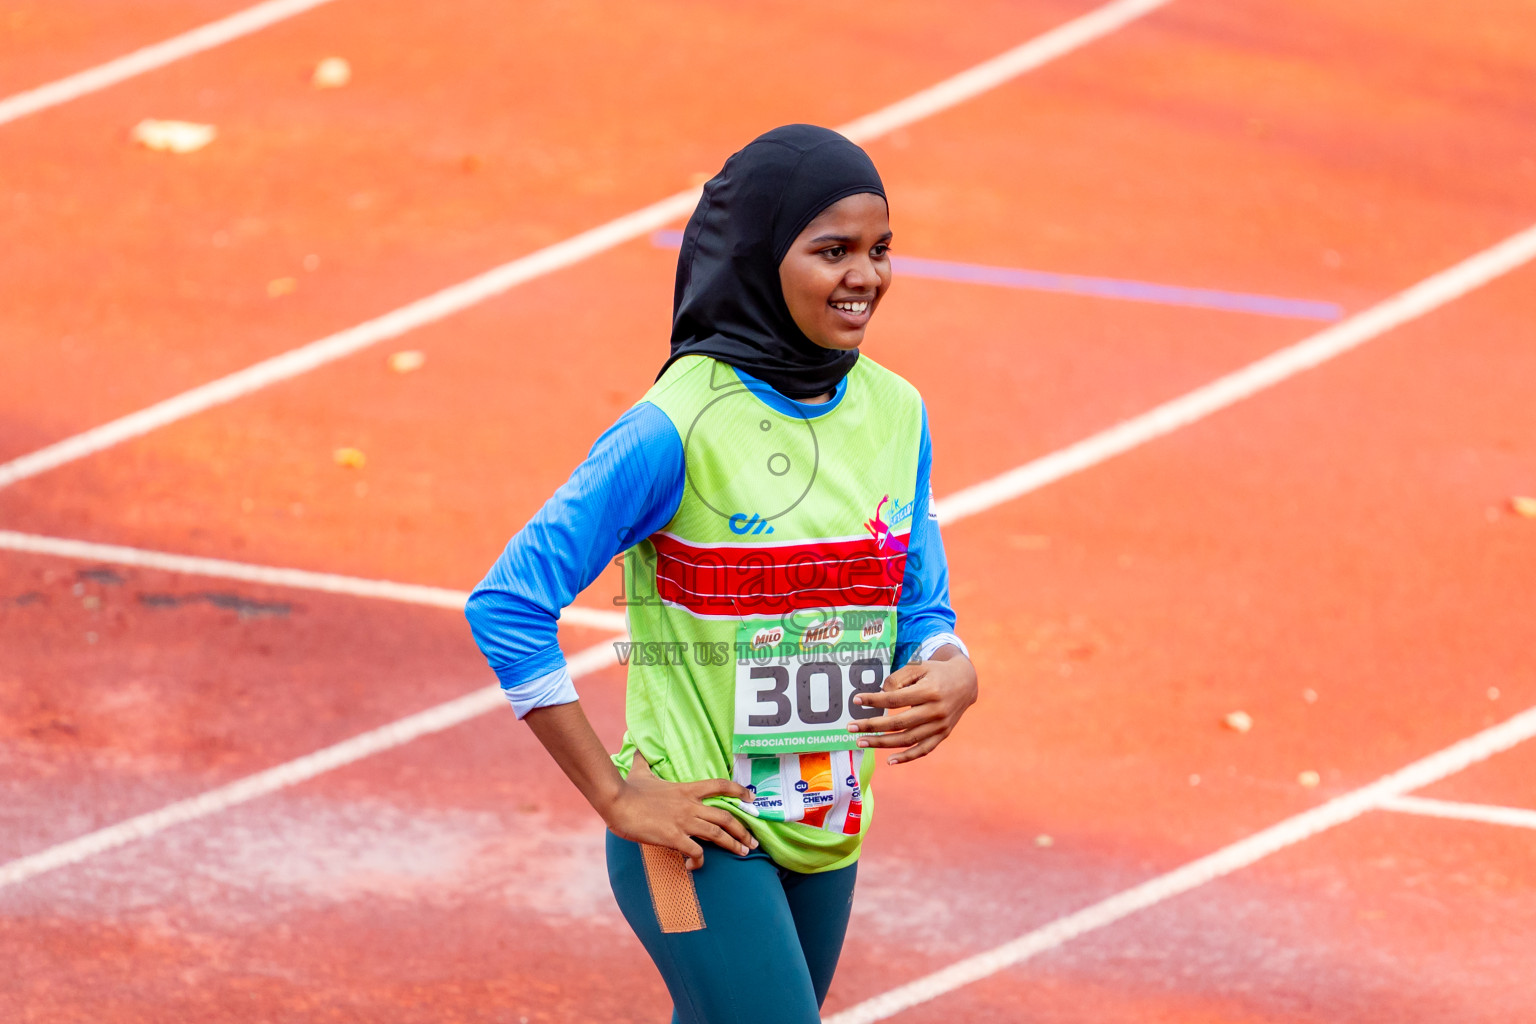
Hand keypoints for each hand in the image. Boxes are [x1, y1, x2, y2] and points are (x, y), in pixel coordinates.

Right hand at [600, 755, 758, 869]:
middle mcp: (690, 805)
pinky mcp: (673, 837)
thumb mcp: (640, 771)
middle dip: (742, 830)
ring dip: (732, 845)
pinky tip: (694, 867)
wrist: (617, 801)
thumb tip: (639, 749)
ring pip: (717, 834)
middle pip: (726, 816)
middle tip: (752, 842)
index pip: (719, 785)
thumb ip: (644, 761)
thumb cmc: (628, 788)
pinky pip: (695, 852)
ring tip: (742, 854)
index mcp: (686, 789)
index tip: (752, 798)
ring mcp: (683, 821)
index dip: (739, 790)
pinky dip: (699, 861)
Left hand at [846, 649, 977, 764]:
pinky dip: (906, 758)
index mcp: (929, 691)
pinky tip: (889, 761)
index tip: (856, 700)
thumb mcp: (918, 667)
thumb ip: (897, 679)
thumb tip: (880, 696)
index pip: (895, 699)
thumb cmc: (935, 672)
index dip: (874, 701)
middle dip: (872, 726)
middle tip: (850, 727)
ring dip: (882, 743)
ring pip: (908, 739)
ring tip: (861, 742)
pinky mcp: (943, 735)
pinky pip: (923, 750)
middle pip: (898, 723)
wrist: (965, 682)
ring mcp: (940, 726)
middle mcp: (936, 711)